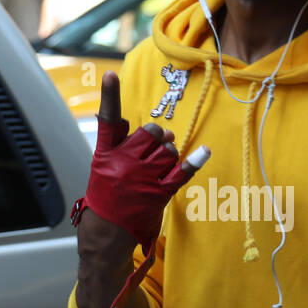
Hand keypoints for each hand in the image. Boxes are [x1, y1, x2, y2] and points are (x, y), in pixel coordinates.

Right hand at [73, 71, 201, 256]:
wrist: (106, 233)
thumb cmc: (106, 197)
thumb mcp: (103, 166)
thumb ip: (119, 144)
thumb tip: (146, 126)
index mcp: (105, 154)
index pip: (107, 120)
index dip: (109, 95)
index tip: (111, 74)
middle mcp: (123, 164)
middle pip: (150, 133)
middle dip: (156, 136)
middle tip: (154, 146)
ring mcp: (142, 179)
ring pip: (167, 151)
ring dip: (168, 153)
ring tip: (158, 165)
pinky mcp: (158, 193)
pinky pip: (181, 172)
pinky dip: (195, 161)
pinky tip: (205, 151)